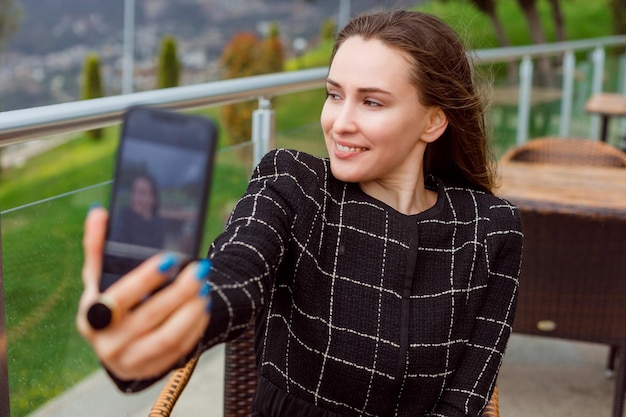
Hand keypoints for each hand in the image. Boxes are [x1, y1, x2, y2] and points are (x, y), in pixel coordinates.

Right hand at [76, 207, 211, 380]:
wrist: (115, 345)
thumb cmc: (110, 302)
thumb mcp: (99, 278)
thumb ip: (98, 246)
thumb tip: (99, 211)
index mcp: (92, 316)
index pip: (119, 297)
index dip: (145, 278)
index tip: (171, 258)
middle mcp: (107, 344)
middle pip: (150, 317)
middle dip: (180, 291)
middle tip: (201, 269)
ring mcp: (130, 361)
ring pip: (168, 337)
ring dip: (191, 311)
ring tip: (205, 288)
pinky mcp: (151, 369)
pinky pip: (179, 350)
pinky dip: (195, 327)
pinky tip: (203, 307)